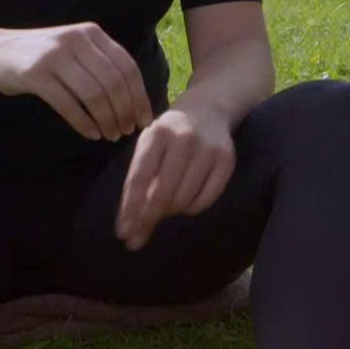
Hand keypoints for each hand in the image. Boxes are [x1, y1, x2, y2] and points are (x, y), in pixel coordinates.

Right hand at [0, 22, 149, 141]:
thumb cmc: (41, 57)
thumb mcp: (74, 50)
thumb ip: (100, 65)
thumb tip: (135, 99)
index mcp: (92, 33)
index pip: (127, 66)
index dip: (139, 96)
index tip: (144, 119)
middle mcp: (76, 40)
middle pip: (113, 82)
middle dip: (125, 111)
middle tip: (127, 131)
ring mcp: (55, 55)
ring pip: (93, 94)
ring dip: (106, 119)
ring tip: (110, 136)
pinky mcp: (35, 73)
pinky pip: (68, 104)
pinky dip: (83, 122)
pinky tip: (91, 134)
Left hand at [114, 106, 235, 249]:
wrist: (208, 108)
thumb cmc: (170, 132)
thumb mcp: (149, 144)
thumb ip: (140, 175)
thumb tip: (132, 219)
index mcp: (157, 134)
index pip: (140, 178)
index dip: (130, 208)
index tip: (122, 233)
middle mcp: (184, 139)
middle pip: (162, 194)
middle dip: (147, 220)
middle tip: (137, 240)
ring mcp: (208, 150)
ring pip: (184, 200)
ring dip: (170, 212)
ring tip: (164, 208)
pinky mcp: (227, 160)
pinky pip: (206, 200)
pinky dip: (192, 209)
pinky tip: (185, 203)